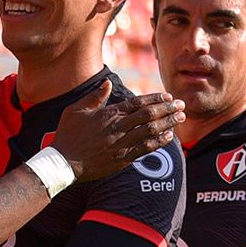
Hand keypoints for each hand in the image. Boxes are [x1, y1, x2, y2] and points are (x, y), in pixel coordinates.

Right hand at [51, 82, 185, 181]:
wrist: (63, 163)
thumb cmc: (68, 135)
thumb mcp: (76, 110)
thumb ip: (94, 97)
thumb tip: (107, 83)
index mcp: (108, 114)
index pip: (137, 103)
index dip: (155, 99)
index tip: (168, 96)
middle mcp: (118, 128)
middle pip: (148, 115)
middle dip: (167, 108)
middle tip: (182, 104)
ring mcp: (121, 144)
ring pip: (150, 131)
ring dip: (168, 123)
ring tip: (180, 118)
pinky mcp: (122, 159)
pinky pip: (145, 149)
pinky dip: (159, 142)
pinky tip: (169, 137)